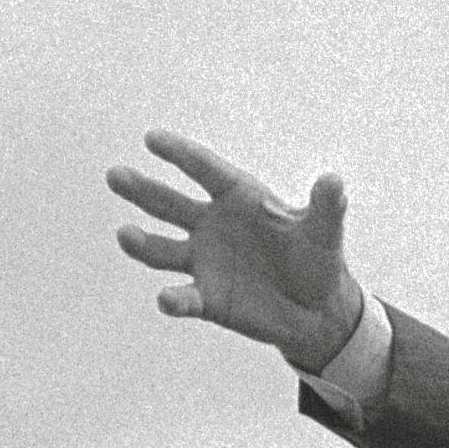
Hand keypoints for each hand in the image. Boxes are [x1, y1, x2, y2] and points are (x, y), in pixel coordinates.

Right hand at [108, 132, 367, 370]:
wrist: (315, 308)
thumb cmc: (317, 259)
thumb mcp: (325, 232)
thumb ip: (326, 207)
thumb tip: (334, 180)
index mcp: (238, 197)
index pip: (204, 169)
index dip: (179, 154)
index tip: (152, 139)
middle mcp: (211, 224)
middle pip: (168, 203)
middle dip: (142, 190)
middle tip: (114, 175)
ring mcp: (204, 261)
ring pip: (161, 249)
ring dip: (141, 243)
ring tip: (124, 235)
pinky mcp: (206, 298)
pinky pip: (184, 297)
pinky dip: (174, 299)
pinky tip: (166, 299)